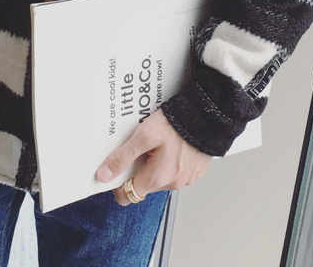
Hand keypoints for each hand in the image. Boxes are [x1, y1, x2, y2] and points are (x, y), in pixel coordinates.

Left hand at [95, 108, 213, 205]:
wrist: (207, 116)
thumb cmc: (177, 124)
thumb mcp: (144, 136)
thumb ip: (123, 157)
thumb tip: (105, 174)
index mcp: (157, 178)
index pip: (128, 195)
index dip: (119, 183)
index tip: (117, 169)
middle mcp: (172, 183)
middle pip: (144, 184)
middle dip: (139, 168)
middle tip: (140, 146)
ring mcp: (185, 178)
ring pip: (160, 177)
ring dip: (155, 163)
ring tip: (158, 142)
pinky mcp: (195, 171)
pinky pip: (175, 171)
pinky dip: (170, 161)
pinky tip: (171, 144)